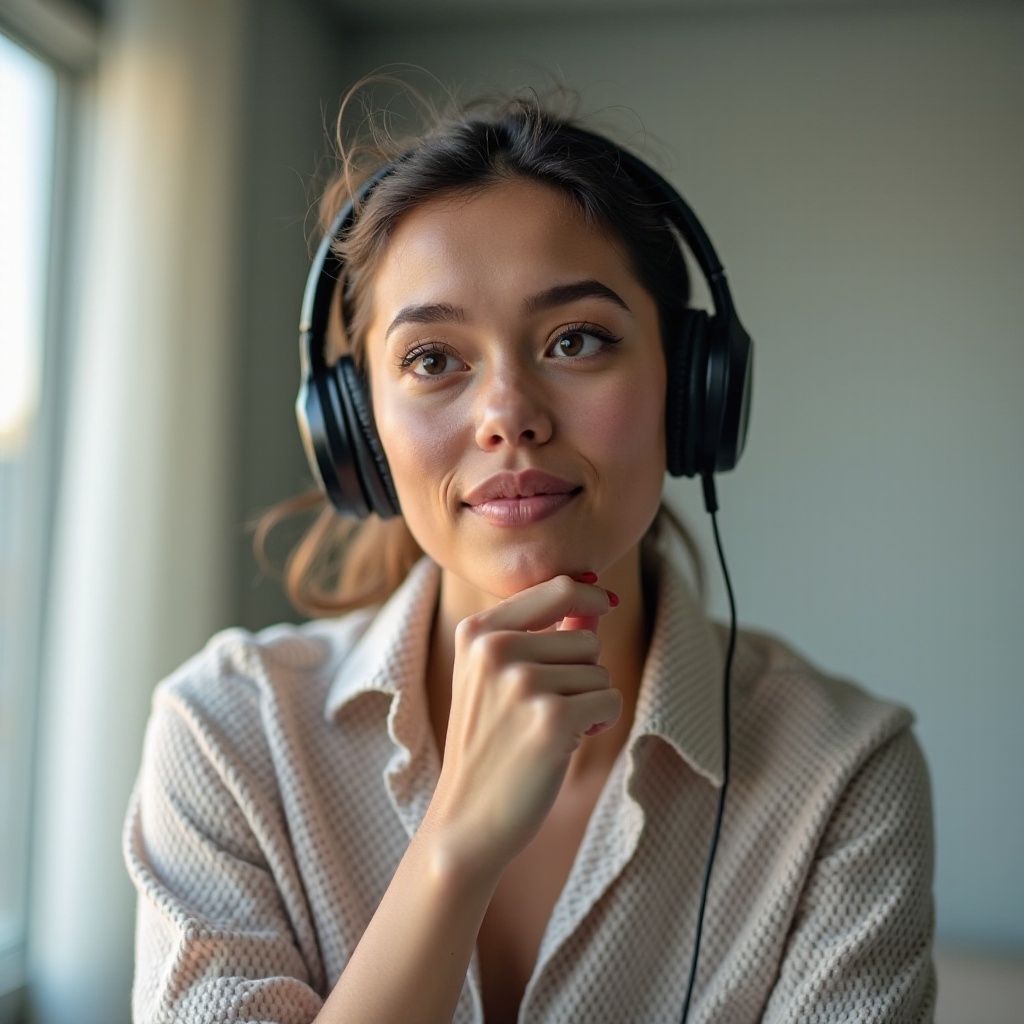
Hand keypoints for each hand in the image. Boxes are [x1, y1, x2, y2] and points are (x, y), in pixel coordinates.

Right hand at [422, 575, 620, 874]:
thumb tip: (596, 602)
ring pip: (598, 672)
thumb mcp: (497, 677)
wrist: (466, 818)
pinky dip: (599, 723)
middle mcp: (496, 650)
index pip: (557, 588)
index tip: (604, 602)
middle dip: (580, 673)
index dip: (588, 594)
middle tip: (541, 710)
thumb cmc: (489, 743)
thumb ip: (544, 634)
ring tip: (545, 729)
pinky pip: (609, 701)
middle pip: (585, 638)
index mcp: (477, 631)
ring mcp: (523, 684)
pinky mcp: (552, 719)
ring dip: (587, 702)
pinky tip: (564, 744)